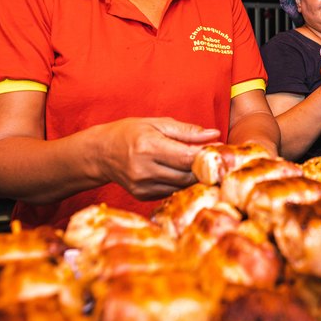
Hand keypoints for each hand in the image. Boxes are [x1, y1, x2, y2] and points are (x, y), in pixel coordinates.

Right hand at [88, 117, 220, 199]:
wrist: (100, 153)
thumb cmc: (129, 133)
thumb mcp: (156, 124)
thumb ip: (186, 131)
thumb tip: (214, 135)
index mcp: (148, 147)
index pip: (186, 157)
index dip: (207, 156)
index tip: (220, 151)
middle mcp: (144, 169)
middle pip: (186, 175)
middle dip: (204, 167)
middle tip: (214, 158)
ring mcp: (142, 186)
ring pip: (181, 185)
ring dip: (194, 176)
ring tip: (199, 164)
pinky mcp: (142, 196)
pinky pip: (171, 191)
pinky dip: (179, 182)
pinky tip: (179, 172)